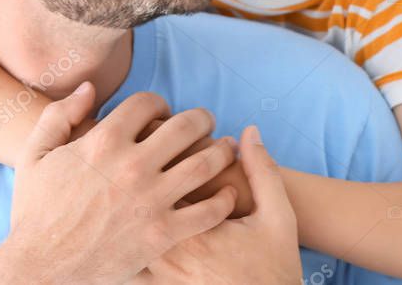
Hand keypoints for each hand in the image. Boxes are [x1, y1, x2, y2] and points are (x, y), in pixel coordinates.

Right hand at [0, 82, 239, 284]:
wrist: (39, 267)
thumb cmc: (35, 211)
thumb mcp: (35, 155)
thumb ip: (60, 115)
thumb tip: (89, 88)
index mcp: (104, 141)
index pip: (148, 103)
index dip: (159, 103)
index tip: (163, 114)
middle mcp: (132, 165)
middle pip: (186, 126)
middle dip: (201, 119)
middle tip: (206, 123)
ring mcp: (150, 200)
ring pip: (204, 164)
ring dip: (222, 151)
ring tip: (226, 149)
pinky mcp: (161, 234)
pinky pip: (208, 212)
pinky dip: (224, 200)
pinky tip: (227, 194)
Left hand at [133, 125, 301, 284]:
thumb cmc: (273, 267)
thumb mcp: (277, 217)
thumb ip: (263, 171)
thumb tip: (248, 131)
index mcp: (193, 228)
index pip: (161, 177)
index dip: (158, 152)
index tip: (163, 140)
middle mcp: (169, 253)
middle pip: (136, 199)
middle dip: (136, 175)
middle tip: (143, 157)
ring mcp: (158, 274)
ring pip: (123, 229)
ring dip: (126, 205)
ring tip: (136, 189)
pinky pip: (126, 260)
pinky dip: (125, 240)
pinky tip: (141, 226)